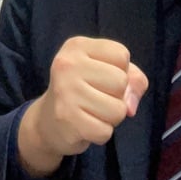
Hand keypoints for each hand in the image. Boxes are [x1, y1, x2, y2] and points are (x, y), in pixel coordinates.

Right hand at [18, 36, 148, 176]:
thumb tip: (130, 107)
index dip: (121, 70)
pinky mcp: (65, 119)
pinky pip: (105, 132)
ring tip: (91, 112)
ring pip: (118, 110)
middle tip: (96, 97)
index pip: (122, 55)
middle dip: (118, 95)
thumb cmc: (86, 90)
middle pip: (121, 81)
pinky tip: (85, 126)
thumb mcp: (110, 71)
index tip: (101, 76)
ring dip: (111, 117)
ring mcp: (64, 91)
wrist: (46, 122)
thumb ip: (134, 80)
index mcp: (77, 46)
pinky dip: (101, 134)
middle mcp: (67, 64)